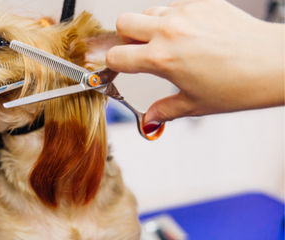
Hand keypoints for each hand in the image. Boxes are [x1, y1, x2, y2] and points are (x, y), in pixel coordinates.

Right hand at [106, 0, 283, 130]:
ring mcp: (185, 13)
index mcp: (162, 58)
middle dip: (126, 37)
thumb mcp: (195, 104)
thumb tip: (149, 121)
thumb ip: (164, 111)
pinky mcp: (202, 2)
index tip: (120, 67)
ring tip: (169, 43)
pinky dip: (175, 18)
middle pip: (123, 22)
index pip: (116, 55)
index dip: (114, 64)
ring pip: (148, 11)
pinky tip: (192, 34)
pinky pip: (174, 6)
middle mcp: (169, 31)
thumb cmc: (240, 85)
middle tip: (140, 50)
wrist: (274, 63)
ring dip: (150, 26)